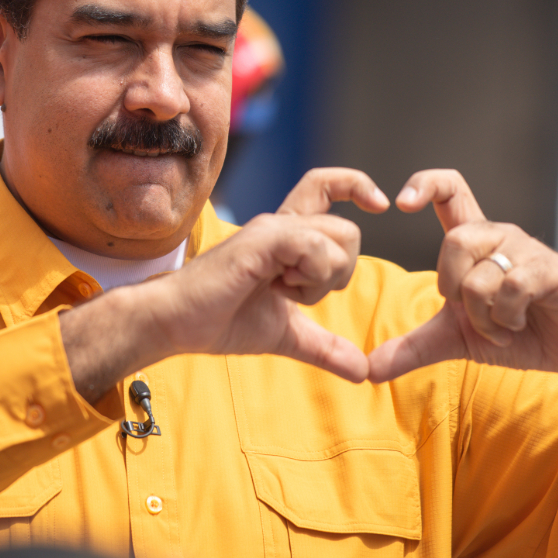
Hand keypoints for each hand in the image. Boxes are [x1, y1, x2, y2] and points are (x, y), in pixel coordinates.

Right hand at [61, 168, 388, 398]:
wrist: (175, 324)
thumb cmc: (220, 321)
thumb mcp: (287, 335)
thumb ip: (325, 348)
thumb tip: (363, 372)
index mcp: (287, 237)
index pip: (327, 187)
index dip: (357, 186)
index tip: (382, 204)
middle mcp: (281, 224)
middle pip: (349, 229)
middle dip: (341, 271)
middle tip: (302, 294)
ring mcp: (272, 229)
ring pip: (339, 238)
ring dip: (324, 277)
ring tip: (285, 292)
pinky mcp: (262, 241)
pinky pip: (314, 247)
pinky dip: (311, 275)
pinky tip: (279, 288)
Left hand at [367, 170, 557, 411]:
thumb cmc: (520, 333)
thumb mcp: (457, 341)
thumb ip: (412, 348)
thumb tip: (367, 369)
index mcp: (475, 243)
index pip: (449, 190)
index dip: (423, 186)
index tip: (397, 204)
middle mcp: (500, 237)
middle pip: (456, 240)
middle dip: (454, 289)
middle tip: (473, 316)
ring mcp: (527, 251)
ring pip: (480, 271)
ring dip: (483, 314)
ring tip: (502, 328)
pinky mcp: (551, 271)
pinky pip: (510, 287)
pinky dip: (505, 317)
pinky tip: (518, 325)